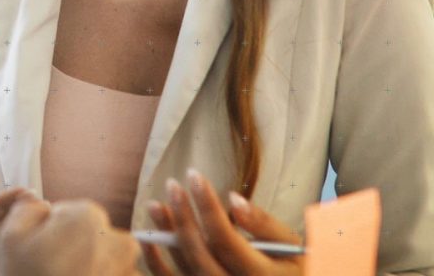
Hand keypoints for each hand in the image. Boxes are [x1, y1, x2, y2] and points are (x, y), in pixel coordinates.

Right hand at [0, 195, 140, 275]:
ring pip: (105, 259)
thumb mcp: (10, 237)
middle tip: (52, 270)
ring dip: (90, 268)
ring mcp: (129, 270)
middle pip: (90, 234)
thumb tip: (39, 202)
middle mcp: (118, 239)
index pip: (68, 213)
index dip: (51, 231)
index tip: (42, 253)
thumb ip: (27, 207)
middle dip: (74, 248)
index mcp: (88, 217)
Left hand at [142, 169, 303, 275]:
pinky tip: (147, 238)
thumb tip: (233, 199)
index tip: (195, 175)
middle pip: (201, 256)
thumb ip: (265, 224)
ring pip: (186, 269)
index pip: (226, 241)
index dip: (207, 207)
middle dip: (183, 219)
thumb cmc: (295, 265)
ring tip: (156, 204)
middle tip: (172, 185)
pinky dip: (155, 263)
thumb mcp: (293, 244)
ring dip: (167, 235)